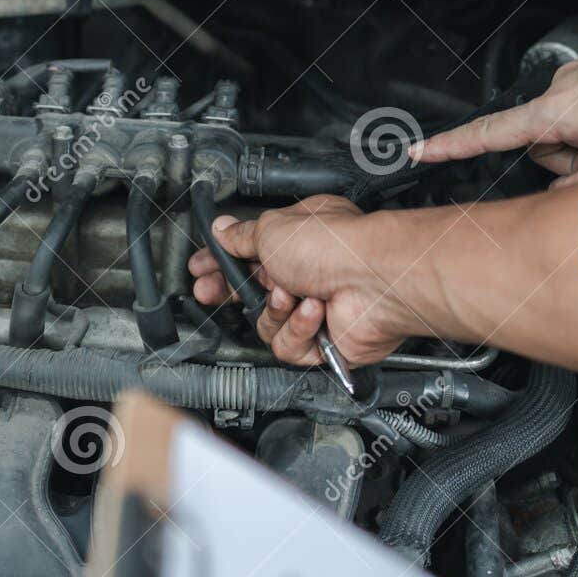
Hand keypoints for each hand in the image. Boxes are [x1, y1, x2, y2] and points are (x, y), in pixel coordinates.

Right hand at [187, 196, 411, 366]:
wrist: (375, 281)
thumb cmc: (337, 246)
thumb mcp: (274, 230)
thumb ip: (243, 236)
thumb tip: (224, 230)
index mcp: (298, 239)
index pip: (250, 255)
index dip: (222, 264)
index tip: (202, 270)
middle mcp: (308, 272)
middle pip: (255, 292)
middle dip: (233, 293)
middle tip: (212, 291)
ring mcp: (317, 307)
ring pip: (268, 324)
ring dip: (275, 310)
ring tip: (289, 295)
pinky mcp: (324, 340)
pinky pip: (289, 346)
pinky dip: (298, 329)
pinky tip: (314, 313)